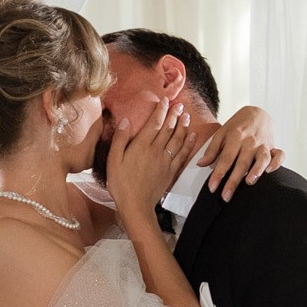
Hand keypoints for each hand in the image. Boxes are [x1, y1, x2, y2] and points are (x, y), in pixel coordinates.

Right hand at [104, 97, 191, 223]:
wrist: (136, 205)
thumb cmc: (121, 183)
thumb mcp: (113, 160)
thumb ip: (120, 139)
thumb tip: (126, 121)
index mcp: (141, 145)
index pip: (154, 123)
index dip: (161, 110)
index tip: (165, 100)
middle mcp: (156, 150)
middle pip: (169, 129)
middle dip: (175, 115)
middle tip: (180, 104)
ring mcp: (166, 161)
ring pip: (178, 139)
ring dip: (183, 126)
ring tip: (187, 116)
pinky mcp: (171, 171)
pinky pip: (183, 154)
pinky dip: (189, 144)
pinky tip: (193, 136)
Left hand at [196, 104, 283, 202]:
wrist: (257, 113)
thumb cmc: (237, 126)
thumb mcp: (221, 133)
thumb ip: (212, 149)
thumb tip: (201, 164)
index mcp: (235, 137)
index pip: (225, 158)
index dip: (218, 174)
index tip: (212, 187)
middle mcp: (250, 142)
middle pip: (242, 163)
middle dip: (234, 181)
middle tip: (226, 196)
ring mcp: (263, 144)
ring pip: (262, 158)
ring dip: (257, 170)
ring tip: (249, 182)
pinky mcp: (273, 147)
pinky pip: (279, 155)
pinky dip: (276, 163)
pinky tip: (269, 172)